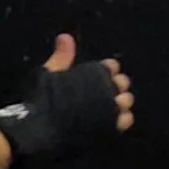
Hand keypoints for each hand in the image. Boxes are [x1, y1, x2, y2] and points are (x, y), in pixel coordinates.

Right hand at [0, 39, 132, 161]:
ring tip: (108, 107)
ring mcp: (110, 111)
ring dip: (120, 102)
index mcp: (94, 74)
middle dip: (116, 86)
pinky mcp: (110, 128)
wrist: (42, 131)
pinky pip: (126, 121)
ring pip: (126, 102)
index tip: (98, 76)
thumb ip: (62, 56)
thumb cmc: (42, 99)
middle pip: (122, 83)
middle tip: (103, 93)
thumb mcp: (49, 72)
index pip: (111, 67)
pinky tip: (112, 120)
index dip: (106, 70)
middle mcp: (106, 91)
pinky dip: (122, 119)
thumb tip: (65, 36)